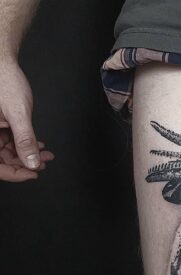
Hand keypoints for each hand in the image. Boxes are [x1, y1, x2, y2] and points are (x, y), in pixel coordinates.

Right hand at [0, 60, 53, 181]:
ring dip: (28, 155)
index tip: (33, 174)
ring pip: (7, 153)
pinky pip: (9, 142)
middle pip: (2, 160)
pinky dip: (25, 145)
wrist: (3, 63)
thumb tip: (32, 163)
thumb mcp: (18, 114)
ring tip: (45, 155)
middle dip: (24, 164)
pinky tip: (39, 146)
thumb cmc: (6, 82)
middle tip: (43, 163)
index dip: (14, 174)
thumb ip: (24, 140)